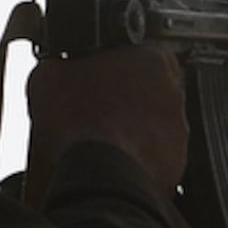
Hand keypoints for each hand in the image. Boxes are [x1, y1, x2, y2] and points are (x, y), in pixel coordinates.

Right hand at [26, 45, 187, 192]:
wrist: (97, 174)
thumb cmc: (79, 123)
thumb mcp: (49, 77)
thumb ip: (60, 65)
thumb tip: (56, 68)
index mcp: (151, 58)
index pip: (142, 53)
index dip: (118, 67)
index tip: (102, 78)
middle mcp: (174, 91)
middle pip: (151, 90)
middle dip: (128, 100)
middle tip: (99, 111)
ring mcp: (179, 128)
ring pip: (155, 124)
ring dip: (134, 129)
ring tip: (104, 140)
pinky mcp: (177, 161)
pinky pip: (157, 155)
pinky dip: (139, 157)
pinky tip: (115, 160)